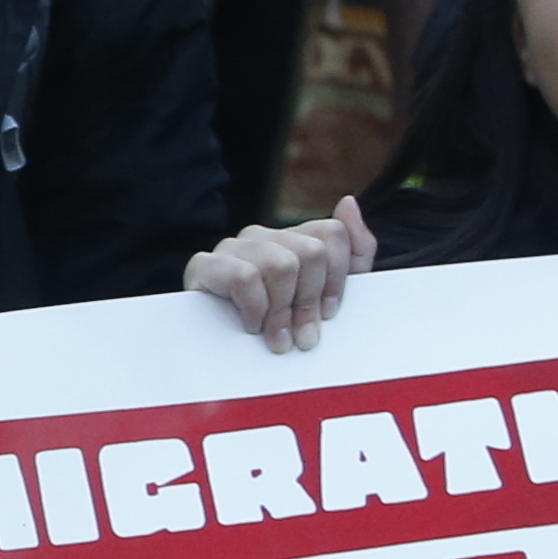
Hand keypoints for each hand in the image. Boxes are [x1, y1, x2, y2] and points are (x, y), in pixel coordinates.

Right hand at [187, 196, 374, 351]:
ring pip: (281, 264)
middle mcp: (263, 236)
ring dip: (282, 311)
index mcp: (292, 240)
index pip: (332, 233)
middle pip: (310, 251)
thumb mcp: (328, 295)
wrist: (218, 358)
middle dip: (309, 300)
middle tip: (303, 337)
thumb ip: (354, 250)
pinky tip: (251, 326)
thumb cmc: (277, 325)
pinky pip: (245, 277)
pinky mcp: (203, 265)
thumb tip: (347, 201)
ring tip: (276, 338)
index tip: (328, 315)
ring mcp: (232, 247)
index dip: (337, 278)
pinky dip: (254, 308)